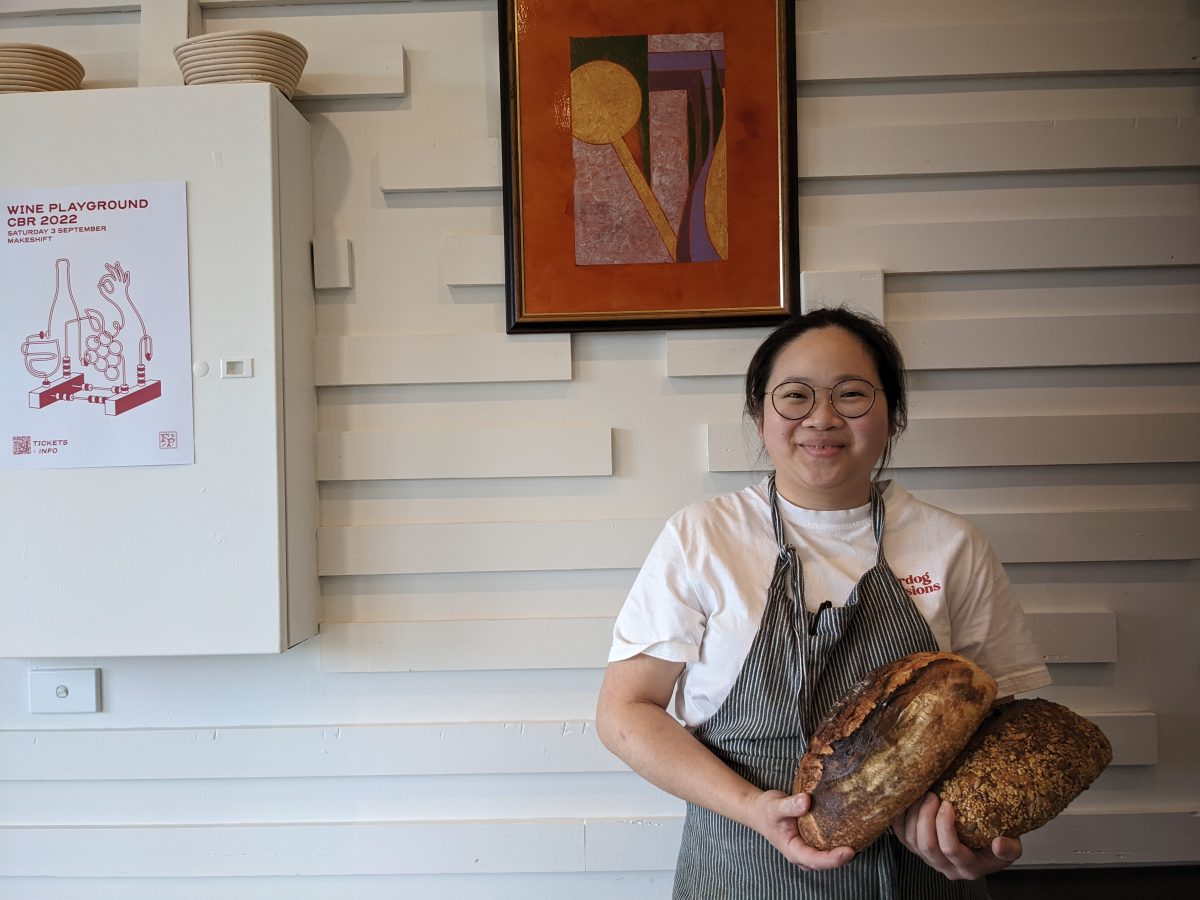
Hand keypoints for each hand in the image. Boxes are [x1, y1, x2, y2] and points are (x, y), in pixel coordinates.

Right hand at [746, 790, 854, 870]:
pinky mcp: (814, 839)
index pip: (816, 860)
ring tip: (862, 836)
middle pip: (827, 862)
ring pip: (830, 854)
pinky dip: (841, 839)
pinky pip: (829, 844)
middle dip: (844, 856)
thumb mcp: (774, 806)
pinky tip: (853, 828)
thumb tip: (807, 800)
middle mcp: (803, 853)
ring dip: (844, 849)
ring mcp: (809, 848)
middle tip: (862, 842)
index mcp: (793, 851)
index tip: (849, 851)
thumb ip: (790, 805)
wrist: (760, 811)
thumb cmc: (766, 810)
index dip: (834, 859)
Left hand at [892, 793, 1021, 880]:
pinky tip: (907, 801)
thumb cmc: (997, 841)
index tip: (948, 803)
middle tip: (932, 795)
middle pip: (927, 845)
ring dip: (914, 814)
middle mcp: (946, 867)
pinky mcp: (916, 849)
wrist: (985, 843)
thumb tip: (999, 844)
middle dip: (926, 817)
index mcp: (969, 867)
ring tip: (923, 794)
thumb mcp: (1013, 846)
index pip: (951, 850)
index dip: (945, 826)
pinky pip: (901, 835)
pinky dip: (900, 818)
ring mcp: (929, 859)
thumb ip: (1010, 848)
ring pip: (911, 840)